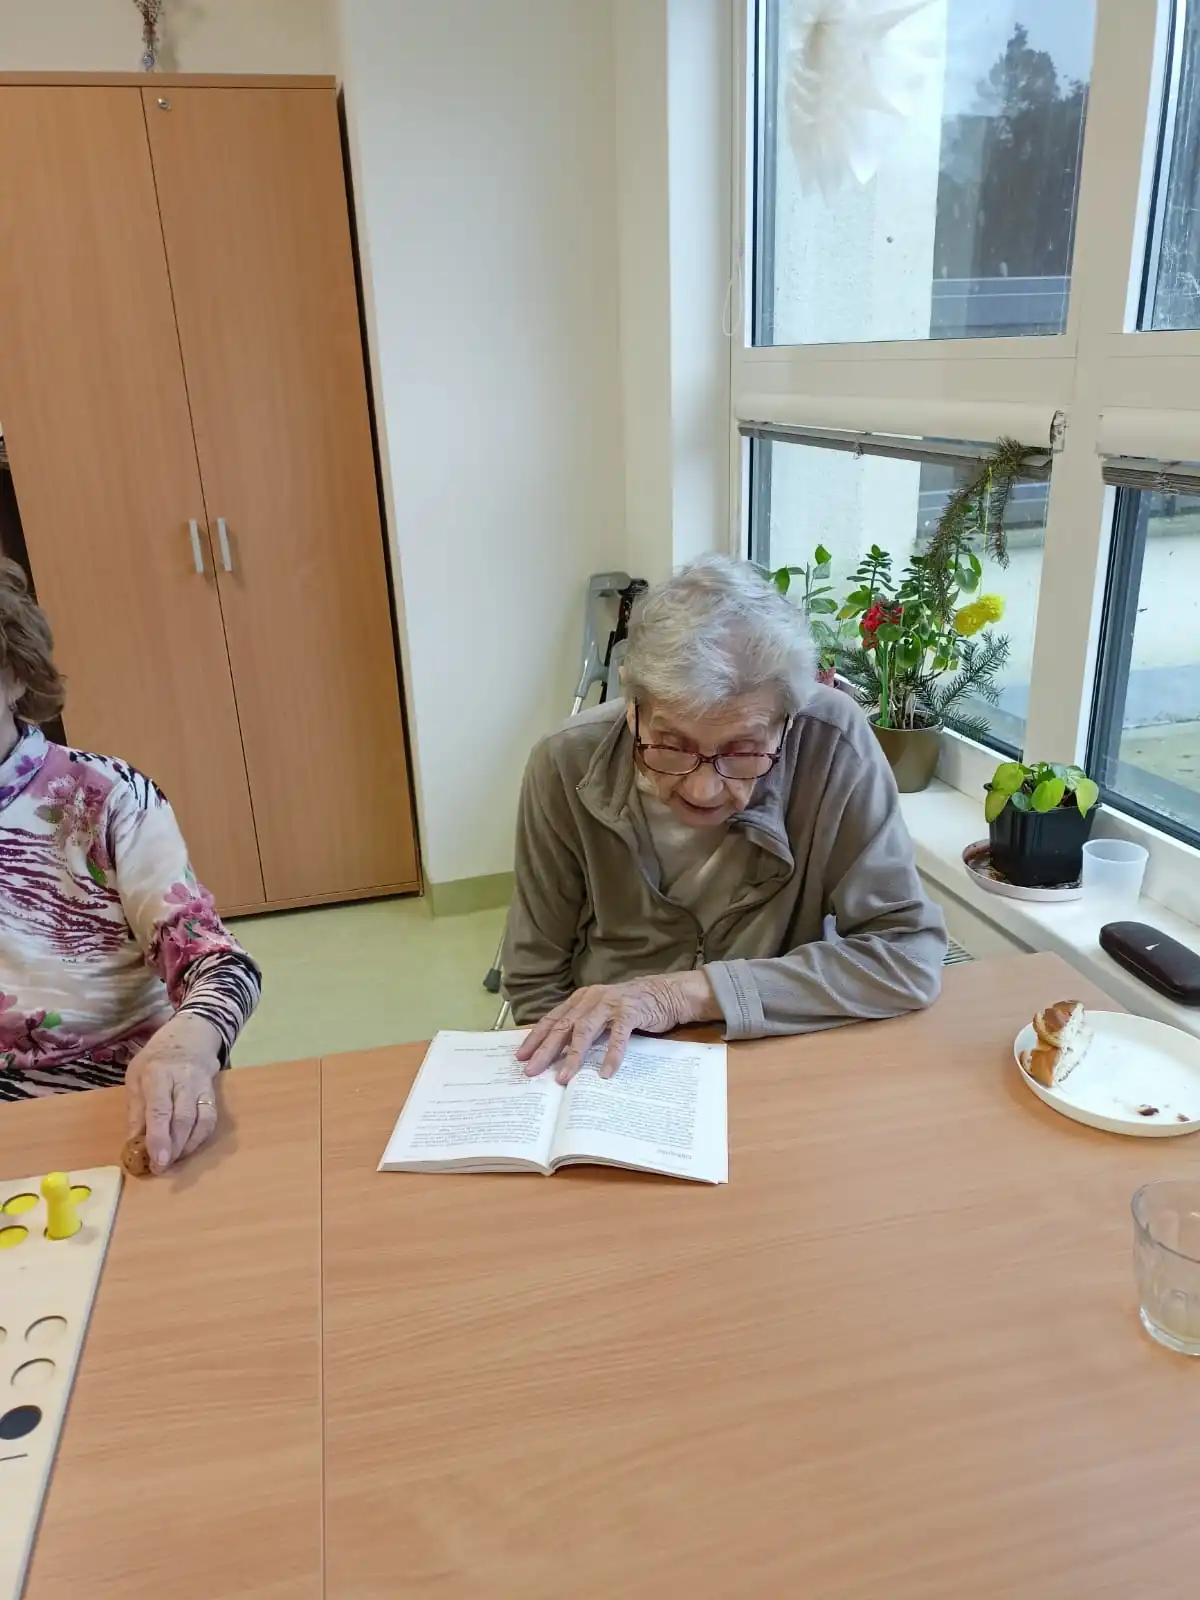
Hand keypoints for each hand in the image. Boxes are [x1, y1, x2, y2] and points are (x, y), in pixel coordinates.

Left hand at [125, 1014, 222, 1174]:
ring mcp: (202, 1086)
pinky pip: (211, 1119)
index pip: (160, 1110)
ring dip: (188, 1146)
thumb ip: (136, 1109)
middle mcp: (183, 1080)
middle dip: (173, 1148)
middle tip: (161, 1168)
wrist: (190, 1037)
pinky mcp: (213, 1093)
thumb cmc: (155, 1059)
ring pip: (201, 1121)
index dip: (159, 1138)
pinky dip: (200, 1138)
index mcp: (158, 1075)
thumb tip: (133, 1143)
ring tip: (174, 1160)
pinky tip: (188, 1147)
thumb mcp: (135, 1077)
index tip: (156, 1161)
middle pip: (183, 1118)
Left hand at [516, 971, 718, 1083]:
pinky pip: (618, 1036)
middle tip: (531, 1070)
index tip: (521, 1056)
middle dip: (545, 1050)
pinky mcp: (630, 1012)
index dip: (536, 1037)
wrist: (665, 993)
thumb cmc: (631, 1008)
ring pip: (585, 1031)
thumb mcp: (602, 1014)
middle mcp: (591, 999)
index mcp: (581, 999)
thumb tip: (560, 1054)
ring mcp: (610, 1004)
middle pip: (563, 1026)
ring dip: (573, 1056)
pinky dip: (611, 1055)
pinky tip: (605, 1073)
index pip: (553, 1019)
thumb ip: (584, 1027)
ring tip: (564, 1077)